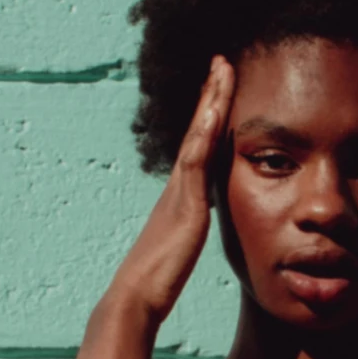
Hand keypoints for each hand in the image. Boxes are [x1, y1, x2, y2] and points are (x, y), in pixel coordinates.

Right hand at [111, 57, 235, 321]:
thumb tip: (191, 231)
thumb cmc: (154, 282)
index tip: (219, 88)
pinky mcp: (185, 203)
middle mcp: (177, 185)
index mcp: (179, 195)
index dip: (208, 116)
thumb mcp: (179, 249)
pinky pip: (196, 160)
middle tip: (221, 61)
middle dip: (209, 95)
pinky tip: (216, 108)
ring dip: (210, 100)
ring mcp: (180, 191)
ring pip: (197, 135)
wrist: (136, 297)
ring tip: (222, 68)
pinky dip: (205, 132)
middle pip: (197, 130)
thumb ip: (185, 232)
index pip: (199, 146)